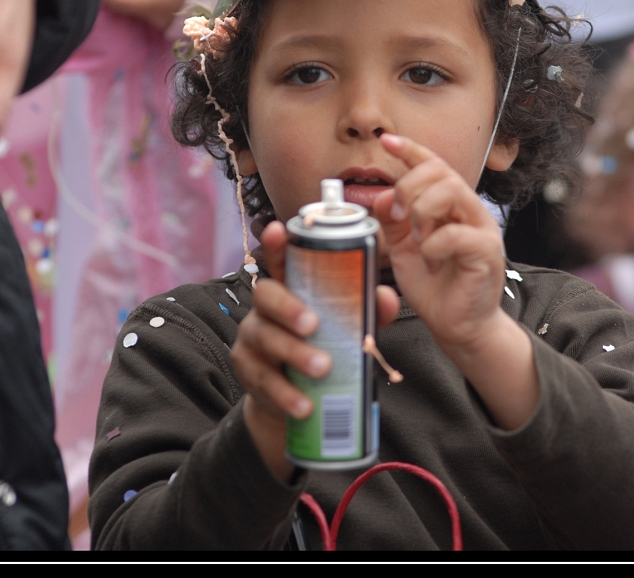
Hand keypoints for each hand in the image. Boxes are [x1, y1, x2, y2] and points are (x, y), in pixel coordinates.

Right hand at [231, 221, 400, 480]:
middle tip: (313, 325)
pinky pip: (263, 381)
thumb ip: (366, 311)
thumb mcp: (346, 329)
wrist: (293, 400)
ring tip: (322, 369)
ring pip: (265, 340)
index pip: (282, 262)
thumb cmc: (323, 349)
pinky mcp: (247, 373)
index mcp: (290, 290)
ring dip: (294, 353)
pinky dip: (285, 394)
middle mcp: (265, 310)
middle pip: (266, 297)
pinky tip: (304, 405)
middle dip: (289, 308)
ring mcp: (252, 340)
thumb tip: (386, 296)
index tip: (278, 229)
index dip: (278, 244)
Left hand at [372, 133, 508, 358]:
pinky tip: (431, 261)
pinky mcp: (487, 252)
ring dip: (422, 212)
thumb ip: (393, 221)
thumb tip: (383, 196)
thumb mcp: (403, 248)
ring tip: (418, 240)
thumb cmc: (434, 286)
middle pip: (441, 171)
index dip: (411, 150)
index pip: (434, 164)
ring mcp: (481, 229)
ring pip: (452, 192)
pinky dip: (433, 246)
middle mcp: (468, 210)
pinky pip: (456, 233)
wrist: (457, 325)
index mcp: (449, 206)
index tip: (387, 141)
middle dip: (410, 186)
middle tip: (397, 215)